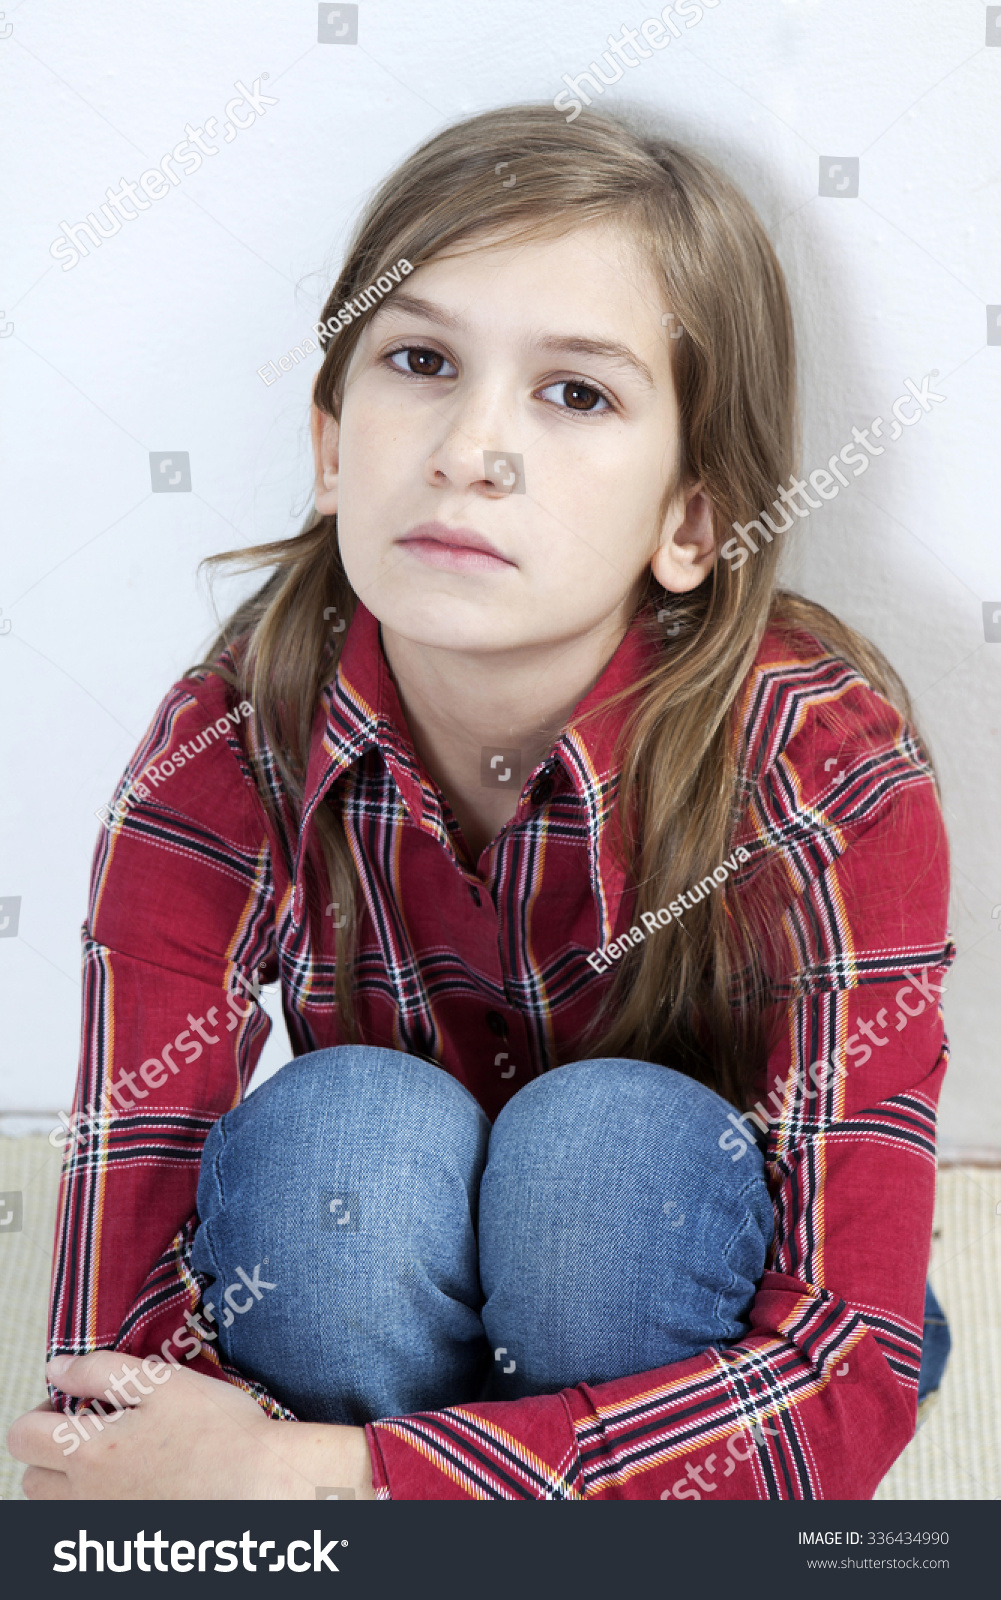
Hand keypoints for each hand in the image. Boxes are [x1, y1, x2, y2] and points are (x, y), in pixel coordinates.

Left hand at [7, 1351, 375, 1500]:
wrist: (263, 1487)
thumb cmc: (220, 1432)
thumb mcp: (161, 1383)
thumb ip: (101, 1372)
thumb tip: (56, 1369)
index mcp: (89, 1454)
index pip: (22, 1437)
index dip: (39, 1411)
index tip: (69, 1400)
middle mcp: (87, 1498)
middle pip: (31, 1478)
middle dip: (48, 1448)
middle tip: (88, 1427)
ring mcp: (107, 1524)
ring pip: (55, 1508)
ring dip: (67, 1480)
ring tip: (113, 1456)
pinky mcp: (128, 1543)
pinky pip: (89, 1524)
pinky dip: (97, 1503)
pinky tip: (137, 1483)